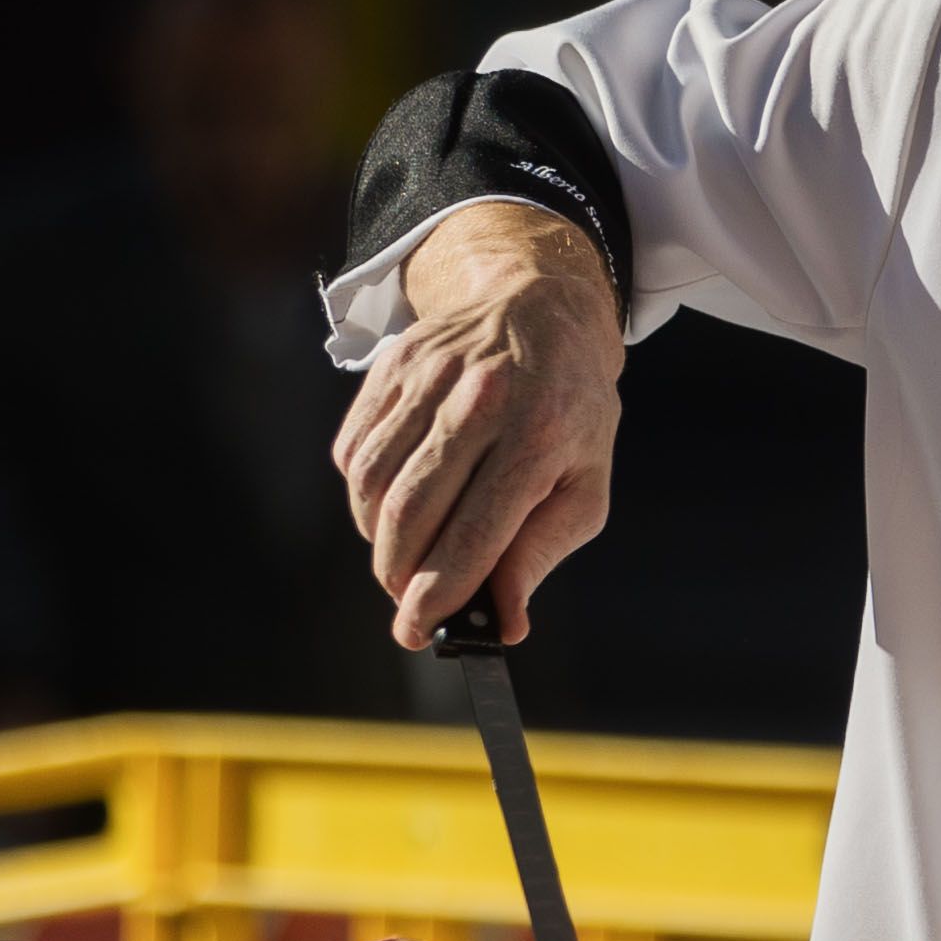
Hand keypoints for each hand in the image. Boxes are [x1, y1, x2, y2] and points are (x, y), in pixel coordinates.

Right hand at [332, 200, 625, 648]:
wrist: (544, 310)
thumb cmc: (570, 411)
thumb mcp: (586, 485)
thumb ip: (542, 554)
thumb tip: (504, 621)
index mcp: (538, 435)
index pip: (473, 533)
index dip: (438, 593)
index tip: (419, 630)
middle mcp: (480, 399)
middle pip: (409, 511)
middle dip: (397, 575)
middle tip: (406, 602)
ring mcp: (429, 376)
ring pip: (371, 482)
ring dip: (376, 539)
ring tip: (402, 556)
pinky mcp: (392, 365)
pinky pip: (354, 449)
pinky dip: (362, 494)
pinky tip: (390, 505)